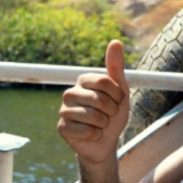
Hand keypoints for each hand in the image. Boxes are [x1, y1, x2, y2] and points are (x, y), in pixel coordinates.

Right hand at [57, 40, 129, 165]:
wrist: (106, 140)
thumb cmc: (112, 113)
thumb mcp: (120, 90)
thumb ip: (116, 67)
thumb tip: (115, 41)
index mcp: (83, 80)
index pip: (105, 81)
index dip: (118, 95)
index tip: (118, 101)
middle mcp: (70, 93)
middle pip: (99, 99)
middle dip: (112, 111)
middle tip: (109, 115)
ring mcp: (64, 111)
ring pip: (93, 117)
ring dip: (104, 124)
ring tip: (101, 124)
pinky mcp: (62, 128)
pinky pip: (86, 131)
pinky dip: (96, 135)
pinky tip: (92, 134)